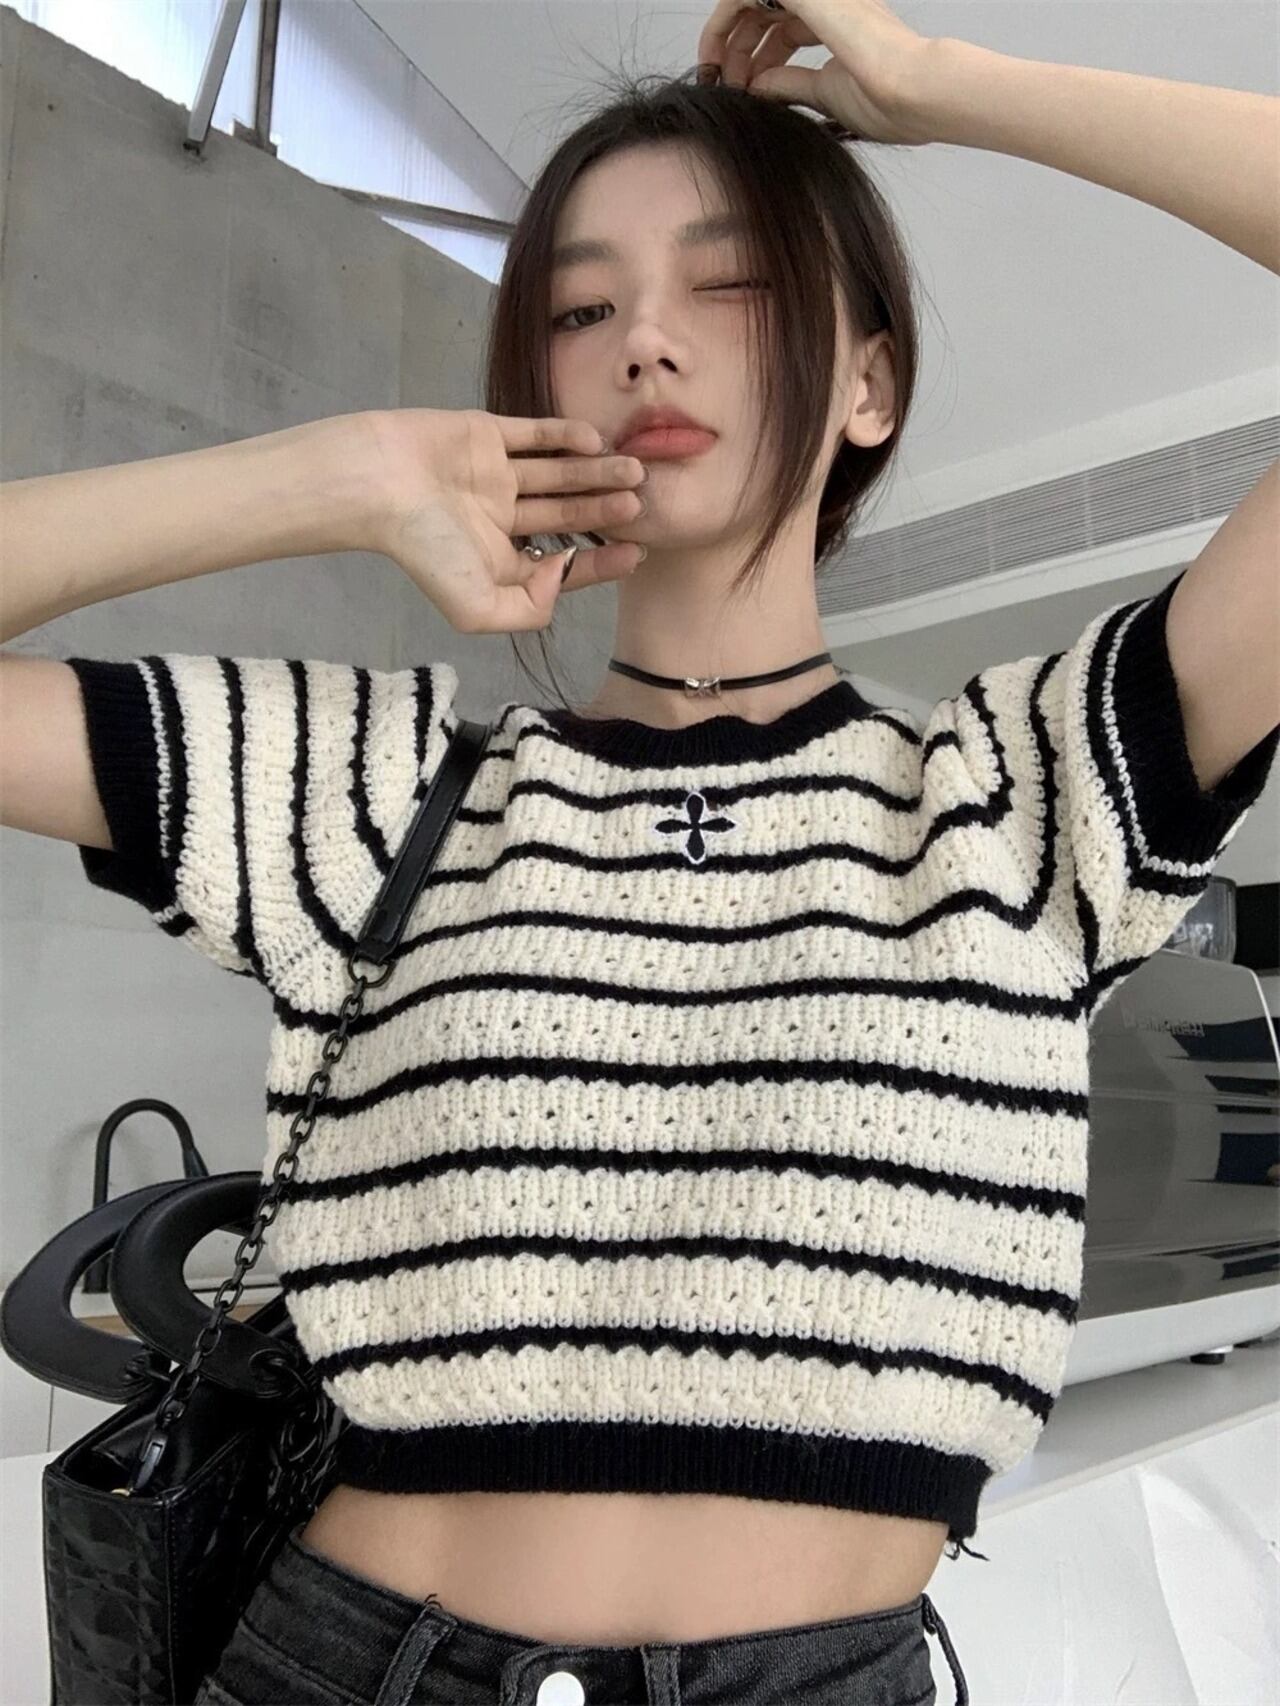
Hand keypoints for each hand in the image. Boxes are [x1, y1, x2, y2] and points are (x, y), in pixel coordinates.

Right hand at [360, 408, 646, 634]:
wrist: (377, 486)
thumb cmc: (425, 550)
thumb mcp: (477, 609)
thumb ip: (529, 608)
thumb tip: (563, 575)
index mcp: (496, 561)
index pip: (559, 563)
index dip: (599, 562)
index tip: (638, 552)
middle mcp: (498, 518)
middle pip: (565, 515)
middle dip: (605, 511)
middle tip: (643, 503)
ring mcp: (492, 474)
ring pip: (556, 474)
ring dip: (596, 473)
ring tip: (636, 470)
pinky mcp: (484, 434)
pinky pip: (533, 433)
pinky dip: (565, 435)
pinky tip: (596, 440)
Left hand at [695, 0, 936, 145]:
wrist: (910, 90)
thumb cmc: (887, 99)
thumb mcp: (824, 93)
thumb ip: (790, 85)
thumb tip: (758, 86)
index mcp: (838, 20)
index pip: (783, 29)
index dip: (756, 60)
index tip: (741, 93)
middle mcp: (827, 1)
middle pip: (764, 13)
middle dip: (737, 51)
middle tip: (727, 88)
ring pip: (751, 0)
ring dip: (726, 38)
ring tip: (720, 78)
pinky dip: (722, 21)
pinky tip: (714, 53)